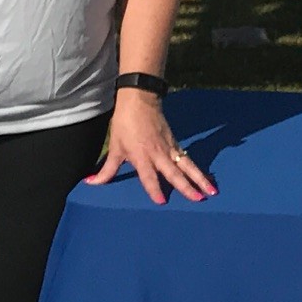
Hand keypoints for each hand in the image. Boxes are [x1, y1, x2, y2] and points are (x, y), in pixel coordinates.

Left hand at [92, 92, 212, 203]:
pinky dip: (197, 169)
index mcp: (142, 156)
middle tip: (199, 199)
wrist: (140, 100)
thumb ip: (107, 169)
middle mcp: (158, 154)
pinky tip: (206, 178)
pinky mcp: (175, 143)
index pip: (148, 176)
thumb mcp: (114, 147)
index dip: (154, 188)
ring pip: (187, 166)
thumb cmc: (125, 124)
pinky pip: (187, 159)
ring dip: (199, 178)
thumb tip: (90, 182)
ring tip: (211, 191)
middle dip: (187, 187)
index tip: (161, 202)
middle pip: (175, 173)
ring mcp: (169, 148)